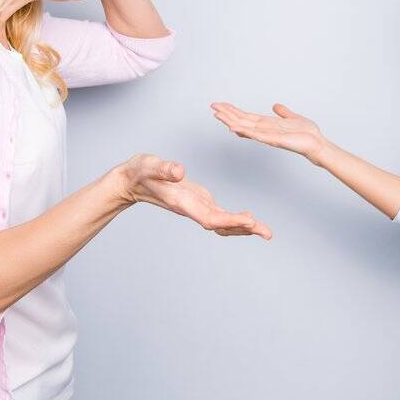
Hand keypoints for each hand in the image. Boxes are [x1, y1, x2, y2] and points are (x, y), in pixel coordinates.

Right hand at [114, 154, 272, 239]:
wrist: (132, 181)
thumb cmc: (141, 172)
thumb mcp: (150, 166)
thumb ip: (164, 169)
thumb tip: (179, 171)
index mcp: (183, 203)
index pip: (210, 217)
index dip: (230, 221)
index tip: (249, 222)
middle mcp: (192, 209)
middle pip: (221, 225)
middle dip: (244, 229)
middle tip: (267, 233)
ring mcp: (196, 207)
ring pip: (223, 223)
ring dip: (243, 228)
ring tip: (264, 231)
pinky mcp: (199, 202)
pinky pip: (220, 215)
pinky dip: (235, 219)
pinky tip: (249, 219)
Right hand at [210, 102, 328, 164]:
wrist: (316, 143)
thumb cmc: (306, 134)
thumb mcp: (292, 118)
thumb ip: (283, 112)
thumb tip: (276, 106)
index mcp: (267, 125)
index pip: (246, 117)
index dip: (233, 111)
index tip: (221, 105)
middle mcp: (264, 130)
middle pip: (241, 121)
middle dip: (227, 114)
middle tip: (212, 106)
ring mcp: (267, 136)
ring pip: (244, 128)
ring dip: (230, 121)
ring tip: (217, 114)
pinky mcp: (274, 140)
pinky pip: (256, 135)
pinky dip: (245, 131)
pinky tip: (234, 128)